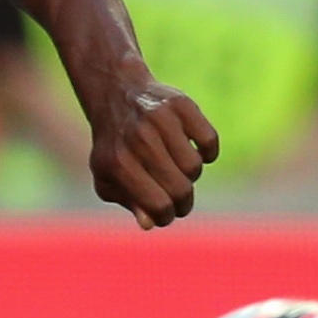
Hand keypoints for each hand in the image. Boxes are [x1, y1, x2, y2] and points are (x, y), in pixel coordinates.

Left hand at [83, 77, 217, 228]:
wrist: (116, 94)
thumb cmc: (115, 146)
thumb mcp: (109, 177)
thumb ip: (129, 202)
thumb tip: (149, 223)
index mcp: (118, 163)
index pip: (159, 205)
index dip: (167, 216)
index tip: (165, 211)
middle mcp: (138, 140)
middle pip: (181, 189)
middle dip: (183, 202)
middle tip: (178, 197)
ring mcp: (160, 120)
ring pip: (195, 167)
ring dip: (191, 174)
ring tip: (177, 166)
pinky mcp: (181, 105)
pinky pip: (209, 141)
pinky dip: (207, 151)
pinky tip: (193, 147)